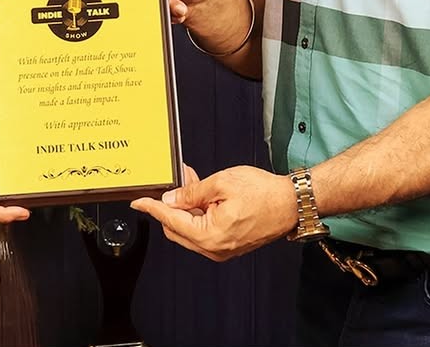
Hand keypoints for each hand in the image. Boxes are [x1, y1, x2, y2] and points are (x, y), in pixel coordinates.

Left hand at [130, 166, 295, 260]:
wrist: (291, 203)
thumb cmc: (263, 192)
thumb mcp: (221, 182)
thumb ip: (191, 192)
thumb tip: (170, 200)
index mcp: (210, 235)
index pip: (170, 221)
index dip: (152, 208)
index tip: (138, 201)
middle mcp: (214, 248)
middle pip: (176, 229)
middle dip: (172, 204)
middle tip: (176, 180)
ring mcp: (222, 249)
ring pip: (189, 230)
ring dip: (186, 208)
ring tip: (192, 182)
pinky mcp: (229, 245)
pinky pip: (203, 231)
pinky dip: (198, 214)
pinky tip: (202, 194)